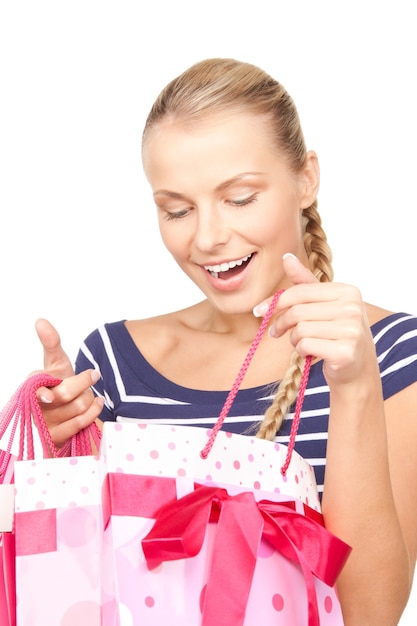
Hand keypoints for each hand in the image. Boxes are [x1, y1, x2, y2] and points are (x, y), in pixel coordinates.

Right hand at [34, 319, 103, 446]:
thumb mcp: (58, 363)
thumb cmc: (61, 384)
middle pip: (65, 394)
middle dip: (84, 383)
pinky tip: (97, 404)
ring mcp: (43, 423)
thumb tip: (40, 321)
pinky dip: (93, 412)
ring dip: (89, 399)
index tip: (48, 396)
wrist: (68, 413)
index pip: (36, 384)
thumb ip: (51, 343)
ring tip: (89, 395)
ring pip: (77, 406)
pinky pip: (80, 423)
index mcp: (33, 385)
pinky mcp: (55, 438)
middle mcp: (35, 405)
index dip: (43, 392)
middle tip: (94, 374)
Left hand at [254, 253, 376, 385]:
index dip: (276, 301)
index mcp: (347, 291)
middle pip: (298, 311)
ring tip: (302, 344)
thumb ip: (305, 282)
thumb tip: (287, 257)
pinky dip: (302, 351)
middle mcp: (353, 308)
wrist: (357, 368)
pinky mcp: (345, 351)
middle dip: (281, 323)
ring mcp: (351, 330)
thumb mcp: (323, 304)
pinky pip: (306, 346)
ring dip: (294, 340)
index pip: (301, 291)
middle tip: (275, 332)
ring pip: (300, 330)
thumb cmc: (336, 332)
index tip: (258, 311)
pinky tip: (311, 354)